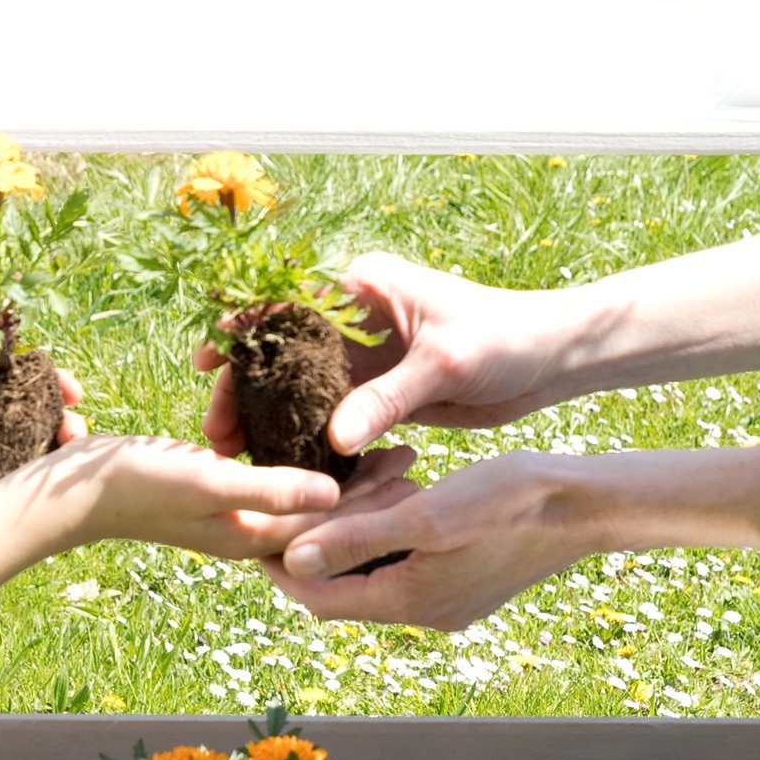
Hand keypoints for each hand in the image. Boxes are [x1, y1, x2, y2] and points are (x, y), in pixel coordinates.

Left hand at [0, 373, 88, 563]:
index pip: (1, 388)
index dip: (36, 383)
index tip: (65, 385)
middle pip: (25, 425)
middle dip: (57, 423)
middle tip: (75, 430)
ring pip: (27, 464)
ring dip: (52, 460)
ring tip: (70, 461)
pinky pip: (14, 504)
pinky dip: (35, 499)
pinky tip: (52, 496)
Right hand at [12, 434, 387, 561]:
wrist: (71, 492)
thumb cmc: (135, 483)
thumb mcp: (208, 481)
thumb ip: (272, 490)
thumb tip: (334, 499)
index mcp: (253, 538)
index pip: (329, 523)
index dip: (374, 497)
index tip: (413, 466)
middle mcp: (248, 532)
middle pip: (324, 514)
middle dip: (369, 489)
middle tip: (414, 455)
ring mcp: (232, 514)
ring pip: (302, 498)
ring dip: (342, 476)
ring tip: (379, 446)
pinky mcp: (216, 492)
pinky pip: (274, 482)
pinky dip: (303, 465)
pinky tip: (317, 440)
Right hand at [198, 253, 582, 461]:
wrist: (551, 360)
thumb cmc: (506, 339)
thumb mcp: (444, 364)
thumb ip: (387, 399)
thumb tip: (334, 439)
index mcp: (363, 288)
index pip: (286, 306)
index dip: (242, 333)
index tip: (208, 361)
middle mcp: (356, 321)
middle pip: (282, 357)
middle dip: (246, 393)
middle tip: (215, 435)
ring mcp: (366, 361)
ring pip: (301, 393)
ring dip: (271, 424)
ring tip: (236, 460)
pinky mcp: (381, 396)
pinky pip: (334, 420)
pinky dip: (310, 442)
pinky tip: (284, 471)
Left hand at [259, 451, 591, 631]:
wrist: (583, 506)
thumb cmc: (509, 501)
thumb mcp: (424, 512)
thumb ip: (356, 538)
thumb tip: (294, 559)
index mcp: (409, 603)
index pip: (318, 599)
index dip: (279, 568)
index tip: (256, 529)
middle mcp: (425, 613)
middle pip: (344, 588)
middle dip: (317, 545)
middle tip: (299, 499)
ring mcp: (448, 602)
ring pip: (376, 572)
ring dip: (357, 532)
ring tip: (354, 483)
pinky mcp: (466, 583)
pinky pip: (408, 564)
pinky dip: (391, 532)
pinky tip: (398, 488)